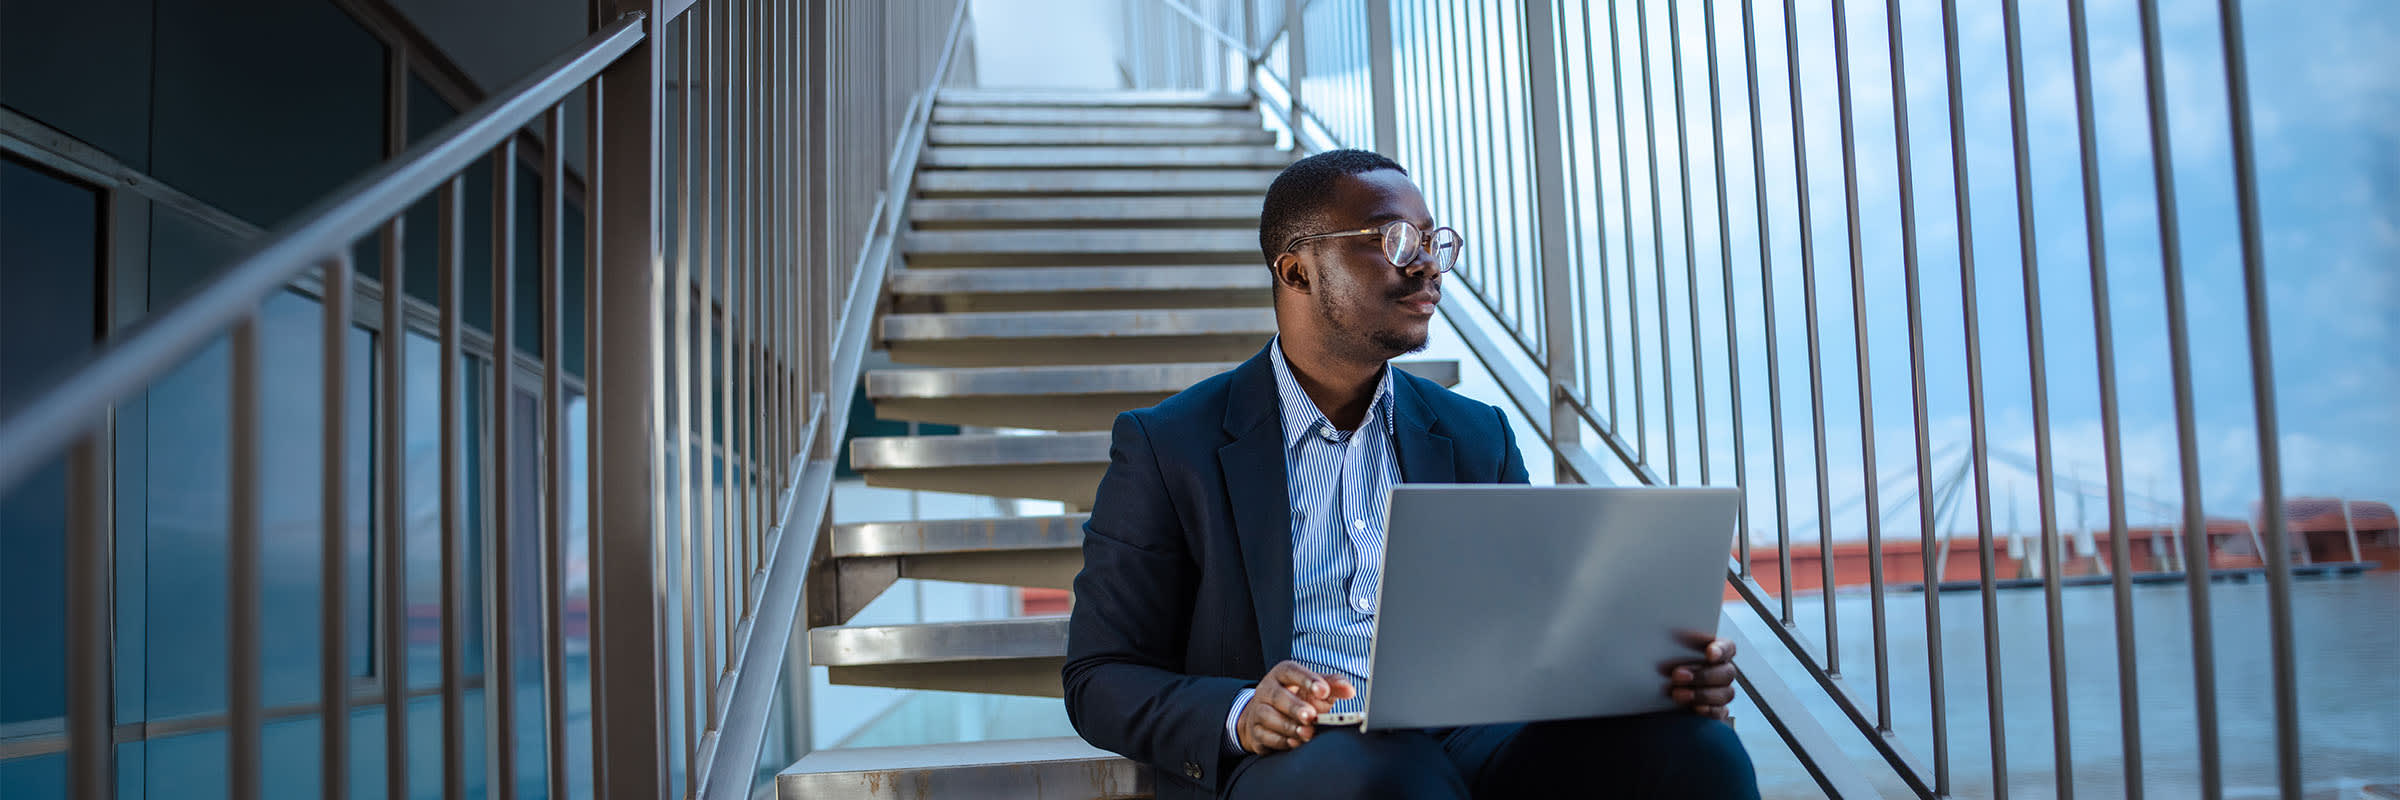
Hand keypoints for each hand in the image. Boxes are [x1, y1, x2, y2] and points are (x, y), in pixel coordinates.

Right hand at [1236, 661, 1355, 753]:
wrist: (1265, 716)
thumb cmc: (1296, 698)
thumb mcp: (1314, 689)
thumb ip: (1332, 685)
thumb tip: (1350, 690)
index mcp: (1281, 674)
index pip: (1291, 671)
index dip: (1307, 680)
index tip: (1323, 690)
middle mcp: (1267, 690)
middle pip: (1277, 696)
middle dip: (1295, 707)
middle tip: (1311, 716)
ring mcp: (1258, 710)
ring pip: (1268, 716)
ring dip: (1289, 726)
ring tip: (1307, 732)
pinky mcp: (1255, 731)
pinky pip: (1265, 736)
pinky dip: (1280, 741)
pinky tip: (1294, 742)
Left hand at [1660, 631, 1737, 719]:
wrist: (1654, 690)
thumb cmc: (1664, 665)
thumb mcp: (1665, 651)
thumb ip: (1670, 644)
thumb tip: (1661, 639)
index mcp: (1716, 651)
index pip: (1728, 647)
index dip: (1721, 650)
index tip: (1709, 653)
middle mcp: (1722, 670)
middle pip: (1726, 673)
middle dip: (1702, 675)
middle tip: (1677, 675)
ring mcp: (1722, 691)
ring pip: (1725, 693)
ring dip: (1702, 694)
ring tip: (1677, 694)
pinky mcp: (1717, 709)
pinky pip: (1720, 711)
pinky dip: (1709, 710)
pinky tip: (1695, 707)